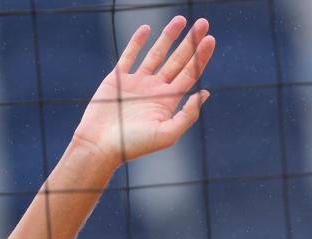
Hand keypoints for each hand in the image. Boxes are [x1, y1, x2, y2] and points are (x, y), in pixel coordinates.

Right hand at [72, 17, 214, 165]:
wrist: (101, 145)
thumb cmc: (134, 145)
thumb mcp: (168, 133)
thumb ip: (187, 114)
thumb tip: (205, 93)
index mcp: (169, 102)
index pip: (190, 74)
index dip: (200, 56)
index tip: (210, 39)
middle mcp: (155, 90)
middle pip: (178, 60)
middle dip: (190, 42)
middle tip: (202, 23)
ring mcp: (137, 83)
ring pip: (156, 54)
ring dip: (168, 36)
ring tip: (180, 19)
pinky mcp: (118, 78)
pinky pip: (129, 55)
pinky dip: (137, 42)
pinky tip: (146, 28)